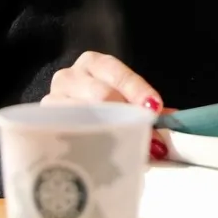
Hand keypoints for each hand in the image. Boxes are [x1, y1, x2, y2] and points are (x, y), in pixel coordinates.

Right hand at [42, 51, 169, 159]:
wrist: (68, 110)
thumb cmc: (102, 102)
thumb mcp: (124, 95)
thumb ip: (146, 106)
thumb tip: (175, 120)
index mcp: (93, 63)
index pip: (116, 73)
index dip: (136, 90)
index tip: (153, 107)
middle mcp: (68, 77)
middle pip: (99, 95)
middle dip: (125, 115)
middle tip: (146, 133)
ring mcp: (52, 101)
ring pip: (81, 115)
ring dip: (107, 132)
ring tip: (126, 146)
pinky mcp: (43, 125)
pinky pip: (65, 134)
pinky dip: (86, 144)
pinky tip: (100, 154)